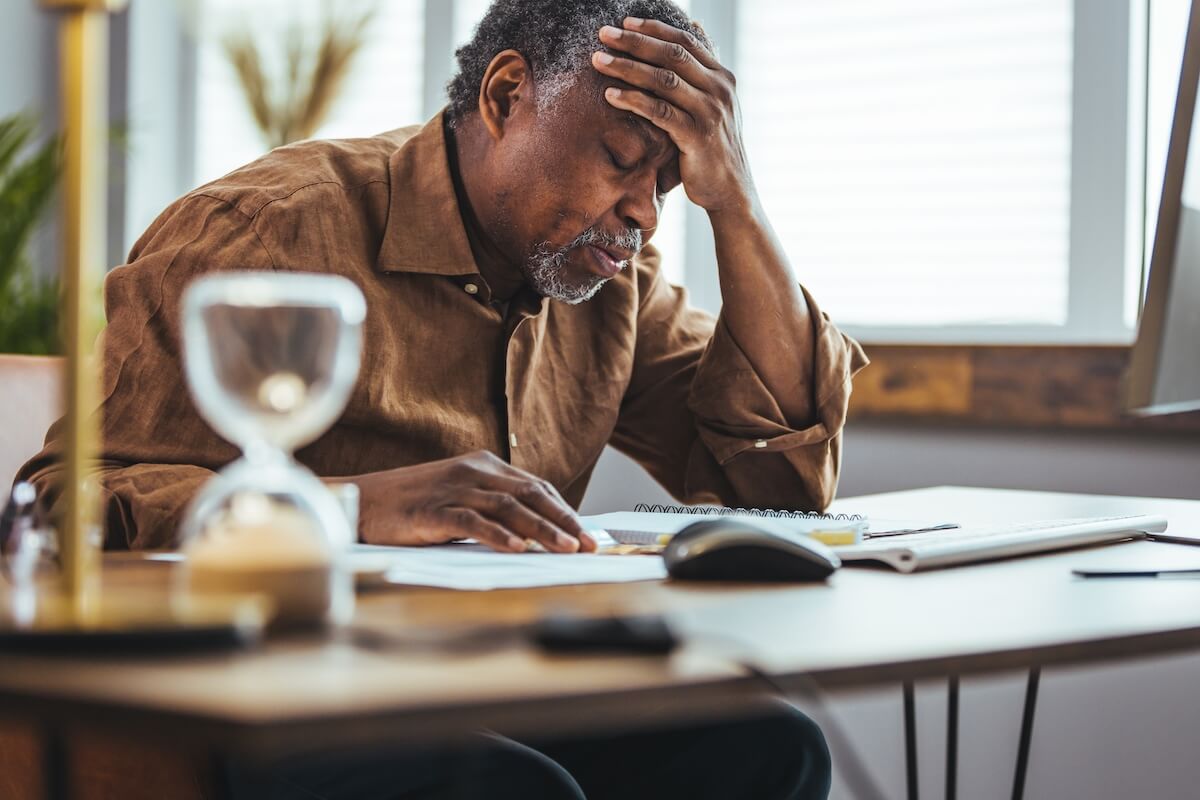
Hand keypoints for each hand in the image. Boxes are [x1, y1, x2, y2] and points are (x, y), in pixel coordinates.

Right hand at [349, 451, 595, 552]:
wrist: (361, 501)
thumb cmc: (413, 506)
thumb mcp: (460, 498)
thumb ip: (493, 509)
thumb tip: (536, 535)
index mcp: (484, 466)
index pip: (536, 487)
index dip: (565, 511)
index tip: (588, 534)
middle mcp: (473, 472)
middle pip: (530, 494)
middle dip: (564, 521)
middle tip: (589, 546)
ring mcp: (453, 488)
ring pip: (508, 507)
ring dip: (542, 529)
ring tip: (565, 549)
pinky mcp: (432, 509)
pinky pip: (471, 520)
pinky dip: (497, 534)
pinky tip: (517, 548)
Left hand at [592, 17, 755, 213]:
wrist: (731, 191)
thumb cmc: (713, 148)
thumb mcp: (713, 104)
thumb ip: (702, 70)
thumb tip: (695, 25)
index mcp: (722, 77)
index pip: (686, 41)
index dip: (654, 29)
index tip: (625, 22)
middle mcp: (719, 89)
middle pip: (672, 55)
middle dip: (635, 42)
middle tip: (603, 34)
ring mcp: (710, 112)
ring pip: (664, 80)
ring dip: (627, 68)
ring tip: (598, 60)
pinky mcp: (697, 137)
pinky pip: (660, 112)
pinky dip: (634, 101)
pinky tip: (610, 96)